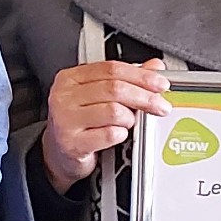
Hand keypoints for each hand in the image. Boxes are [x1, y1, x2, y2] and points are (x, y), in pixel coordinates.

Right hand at [41, 58, 170, 191]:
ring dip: (130, 118)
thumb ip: (126, 79)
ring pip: (113, 111)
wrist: (59, 153)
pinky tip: (119, 134)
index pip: (111, 68)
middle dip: (144, 96)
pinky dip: (121, 134)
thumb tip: (154, 67)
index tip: (160, 83)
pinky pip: (108, 135)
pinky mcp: (71, 143)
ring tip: (130, 122)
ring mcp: (65, 120)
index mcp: (71, 78)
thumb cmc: (80, 123)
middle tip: (161, 105)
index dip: (140, 75)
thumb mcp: (99, 96)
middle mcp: (64, 96)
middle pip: (114, 88)